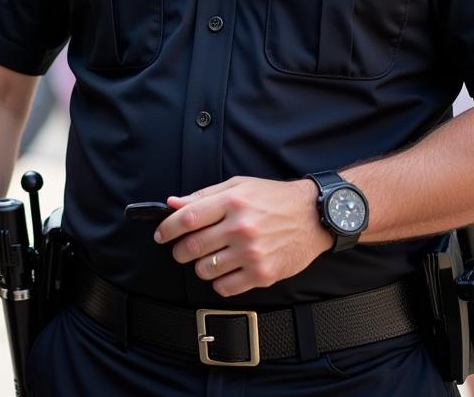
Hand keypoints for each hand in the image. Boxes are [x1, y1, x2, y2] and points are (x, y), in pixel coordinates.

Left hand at [154, 176, 330, 296]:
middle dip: (179, 251)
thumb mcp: (238, 186)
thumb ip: (204, 195)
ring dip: (198, 266)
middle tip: (180, 250)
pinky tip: (223, 271)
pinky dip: (217, 282)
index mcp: (232, 203)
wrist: (312, 216)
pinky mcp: (263, 274)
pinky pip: (225, 287)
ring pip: (206, 269)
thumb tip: (173, 204)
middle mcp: (241, 228)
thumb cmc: (273, 198)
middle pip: (193, 246)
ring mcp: (252, 253)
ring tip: (206, 259)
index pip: (187, 218)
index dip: (167, 228)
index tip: (161, 234)